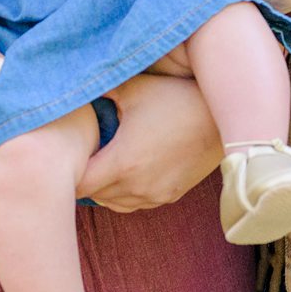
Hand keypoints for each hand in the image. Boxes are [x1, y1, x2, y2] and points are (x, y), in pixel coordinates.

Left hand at [75, 73, 222, 213]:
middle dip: (85, 180)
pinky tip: (127, 172)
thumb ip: (101, 91)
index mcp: (122, 162)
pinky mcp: (171, 195)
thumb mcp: (134, 89)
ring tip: (103, 166)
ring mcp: (155, 194)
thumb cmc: (176, 99)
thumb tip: (78, 88)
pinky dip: (126, 193)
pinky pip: (137, 203)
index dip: (69, 172)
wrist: (222, 116)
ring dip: (105, 189)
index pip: (79, 184)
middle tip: (81, 159)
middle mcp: (137, 186)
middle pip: (95, 196)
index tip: (68, 157)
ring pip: (115, 203)